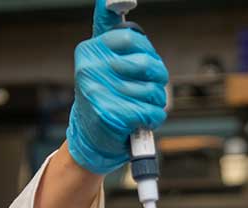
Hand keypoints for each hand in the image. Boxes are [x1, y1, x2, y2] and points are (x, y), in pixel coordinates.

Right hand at [66, 0, 168, 173]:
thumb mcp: (100, 59)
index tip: (145, 65)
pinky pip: (153, 112)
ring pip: (154, 91)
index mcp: (90, 51)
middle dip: (157, 80)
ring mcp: (101, 92)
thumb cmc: (102, 95)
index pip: (133, 38)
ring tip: (141, 107)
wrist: (90, 138)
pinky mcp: (113, 115)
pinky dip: (153, 119)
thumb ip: (107, 29)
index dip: (148, 53)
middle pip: (149, 64)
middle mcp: (91, 69)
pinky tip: (140, 121)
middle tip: (149, 89)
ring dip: (155, 103)